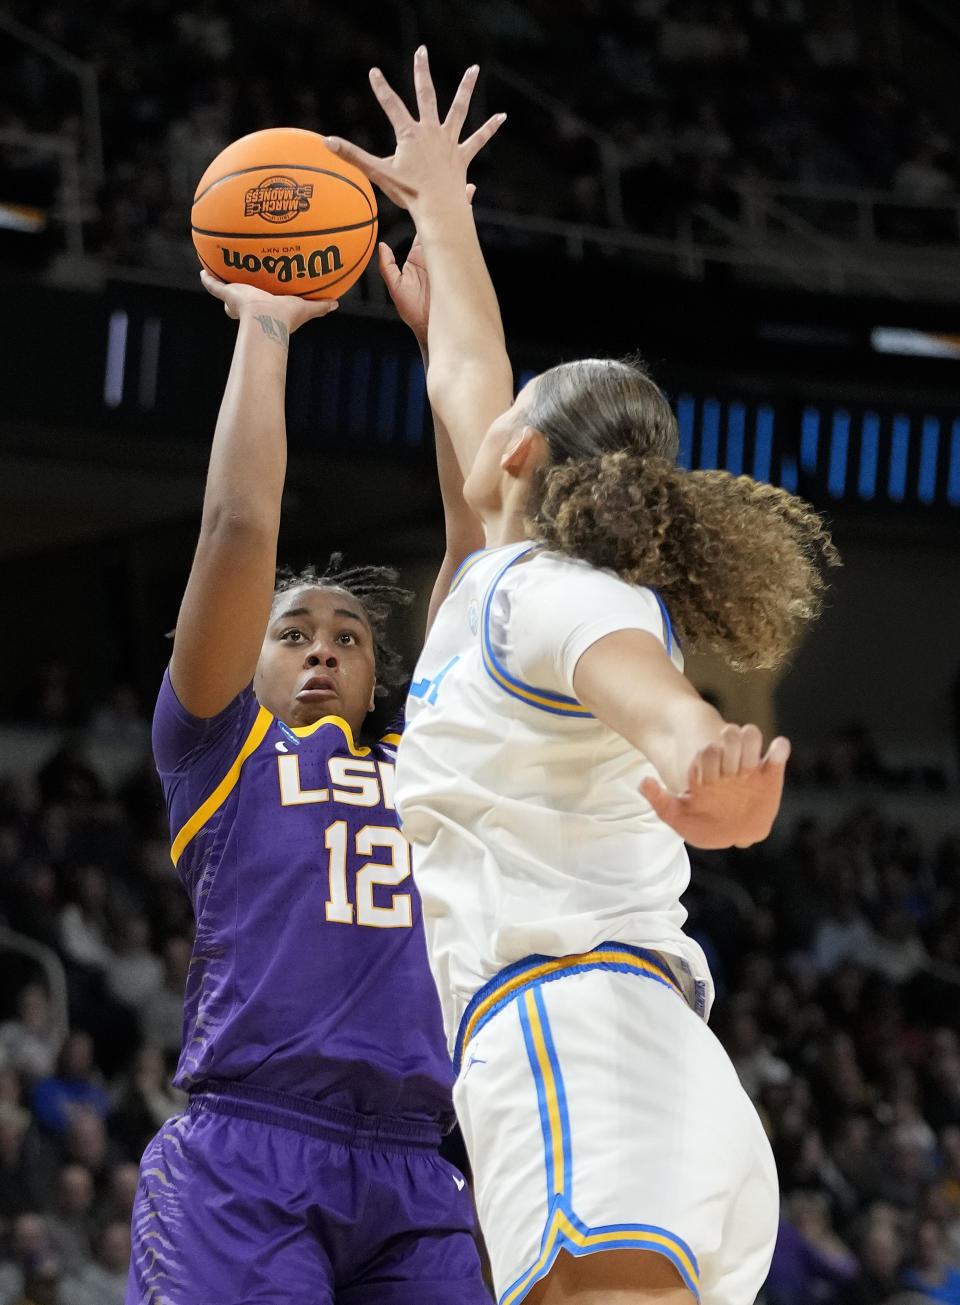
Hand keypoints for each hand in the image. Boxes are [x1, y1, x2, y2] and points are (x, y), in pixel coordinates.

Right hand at [200, 270, 338, 332]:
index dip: (261, 301)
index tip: (263, 295)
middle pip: (242, 301)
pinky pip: (215, 286)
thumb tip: (336, 304)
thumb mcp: (306, 308)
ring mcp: (237, 301)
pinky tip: (202, 271)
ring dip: (224, 284)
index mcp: (266, 310)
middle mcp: (250, 307)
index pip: (261, 305)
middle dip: (241, 294)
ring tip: (220, 269)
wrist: (266, 318)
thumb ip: (320, 306)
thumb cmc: (285, 317)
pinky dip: (208, 279)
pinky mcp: (228, 294)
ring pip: (228, 293)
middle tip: (243, 283)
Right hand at [324, 46, 504, 213]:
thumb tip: (326, 142)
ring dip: (466, 88)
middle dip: (422, 71)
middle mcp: (431, 131)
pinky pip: (478, 139)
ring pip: (458, 109)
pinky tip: (502, 116)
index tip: (374, 72)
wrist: (439, 209)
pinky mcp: (463, 155)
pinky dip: (490, 128)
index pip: (391, 105)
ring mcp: (449, 142)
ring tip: (474, 69)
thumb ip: (352, 156)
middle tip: (421, 51)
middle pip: (426, 95)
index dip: (381, 88)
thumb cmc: (409, 194)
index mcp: (410, 134)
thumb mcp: (378, 173)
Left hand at [380, 184, 475, 341]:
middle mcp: (434, 252)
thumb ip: (388, 267)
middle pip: (441, 220)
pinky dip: (466, 229)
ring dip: (460, 210)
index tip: (426, 188)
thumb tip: (382, 245)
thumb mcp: (396, 288)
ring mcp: (447, 257)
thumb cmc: (413, 313)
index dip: (424, 206)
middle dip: (447, 201)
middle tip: (452, 179)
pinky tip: (470, 214)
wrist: (434, 328)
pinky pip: (462, 244)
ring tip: (466, 188)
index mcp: (419, 253)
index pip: (423, 223)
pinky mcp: (458, 264)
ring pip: (453, 228)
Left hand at [640, 724, 790, 849]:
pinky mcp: (770, 774)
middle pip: (731, 736)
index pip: (706, 749)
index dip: (705, 758)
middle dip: (729, 747)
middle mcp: (727, 762)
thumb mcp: (676, 815)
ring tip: (747, 769)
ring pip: (752, 737)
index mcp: (706, 767)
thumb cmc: (699, 820)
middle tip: (726, 773)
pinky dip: (778, 750)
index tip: (701, 777)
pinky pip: (777, 754)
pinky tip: (773, 757)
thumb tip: (643, 781)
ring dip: (750, 744)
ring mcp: (749, 766)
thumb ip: (659, 800)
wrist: (725, 829)